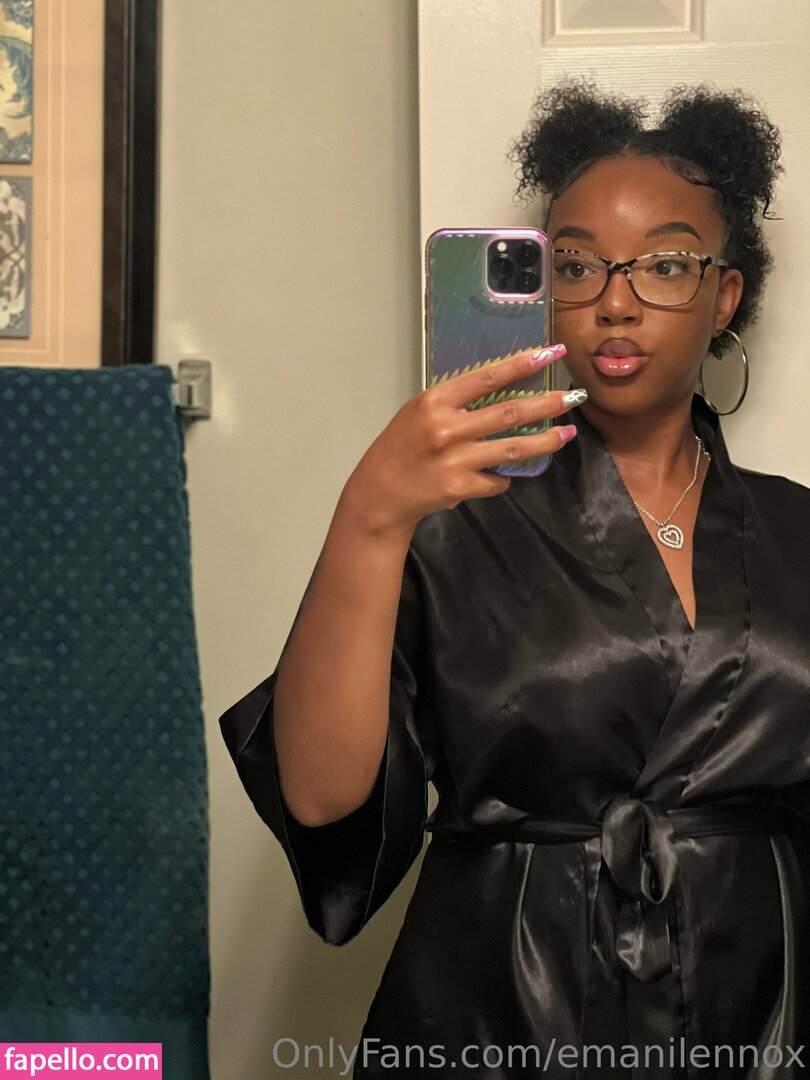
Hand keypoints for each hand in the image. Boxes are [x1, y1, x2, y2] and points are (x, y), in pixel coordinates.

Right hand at [342, 344, 583, 537]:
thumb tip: (502, 391)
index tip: (549, 354)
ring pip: (514, 448)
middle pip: (510, 413)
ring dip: (545, 441)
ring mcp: (456, 460)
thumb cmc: (401, 446)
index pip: (487, 378)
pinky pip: (497, 479)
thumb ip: (456, 402)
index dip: (521, 365)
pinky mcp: (461, 487)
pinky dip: (505, 476)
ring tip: (566, 434)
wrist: (381, 491)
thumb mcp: (421, 412)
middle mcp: (447, 429)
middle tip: (573, 398)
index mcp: (436, 402)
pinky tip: (506, 473)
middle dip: (547, 404)